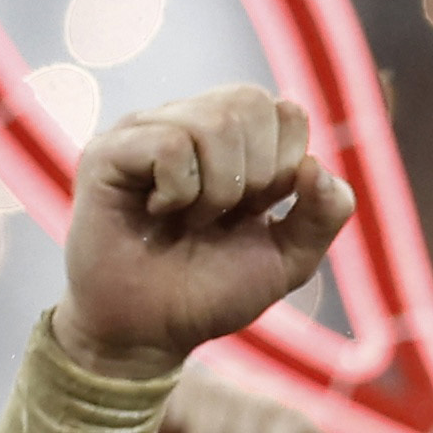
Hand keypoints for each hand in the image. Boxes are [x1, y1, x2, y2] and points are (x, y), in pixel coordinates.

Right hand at [59, 86, 354, 378]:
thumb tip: (318, 166)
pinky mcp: (109, 150)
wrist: (150, 330)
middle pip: (250, 102)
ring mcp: (147, 131)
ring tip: (190, 220)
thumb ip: (322, 216)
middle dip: (256, 175)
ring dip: (217, 191)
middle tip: (223, 217)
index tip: (257, 211)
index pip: (285, 112)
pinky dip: (178, 191)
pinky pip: (169, 144)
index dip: (286, 166)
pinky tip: (157, 212)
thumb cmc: (212, 291)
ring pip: (213, 121)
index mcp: (236, 142)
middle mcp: (190, 124)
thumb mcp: (288, 260)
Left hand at [134, 360, 331, 432]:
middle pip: (218, 391)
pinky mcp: (304, 425)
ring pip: (252, 407)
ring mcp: (266, 405)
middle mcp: (226, 389)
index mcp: (185, 392)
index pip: (183, 379)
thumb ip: (137, 412)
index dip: (180, 421)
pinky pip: (289, 418)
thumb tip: (135, 371)